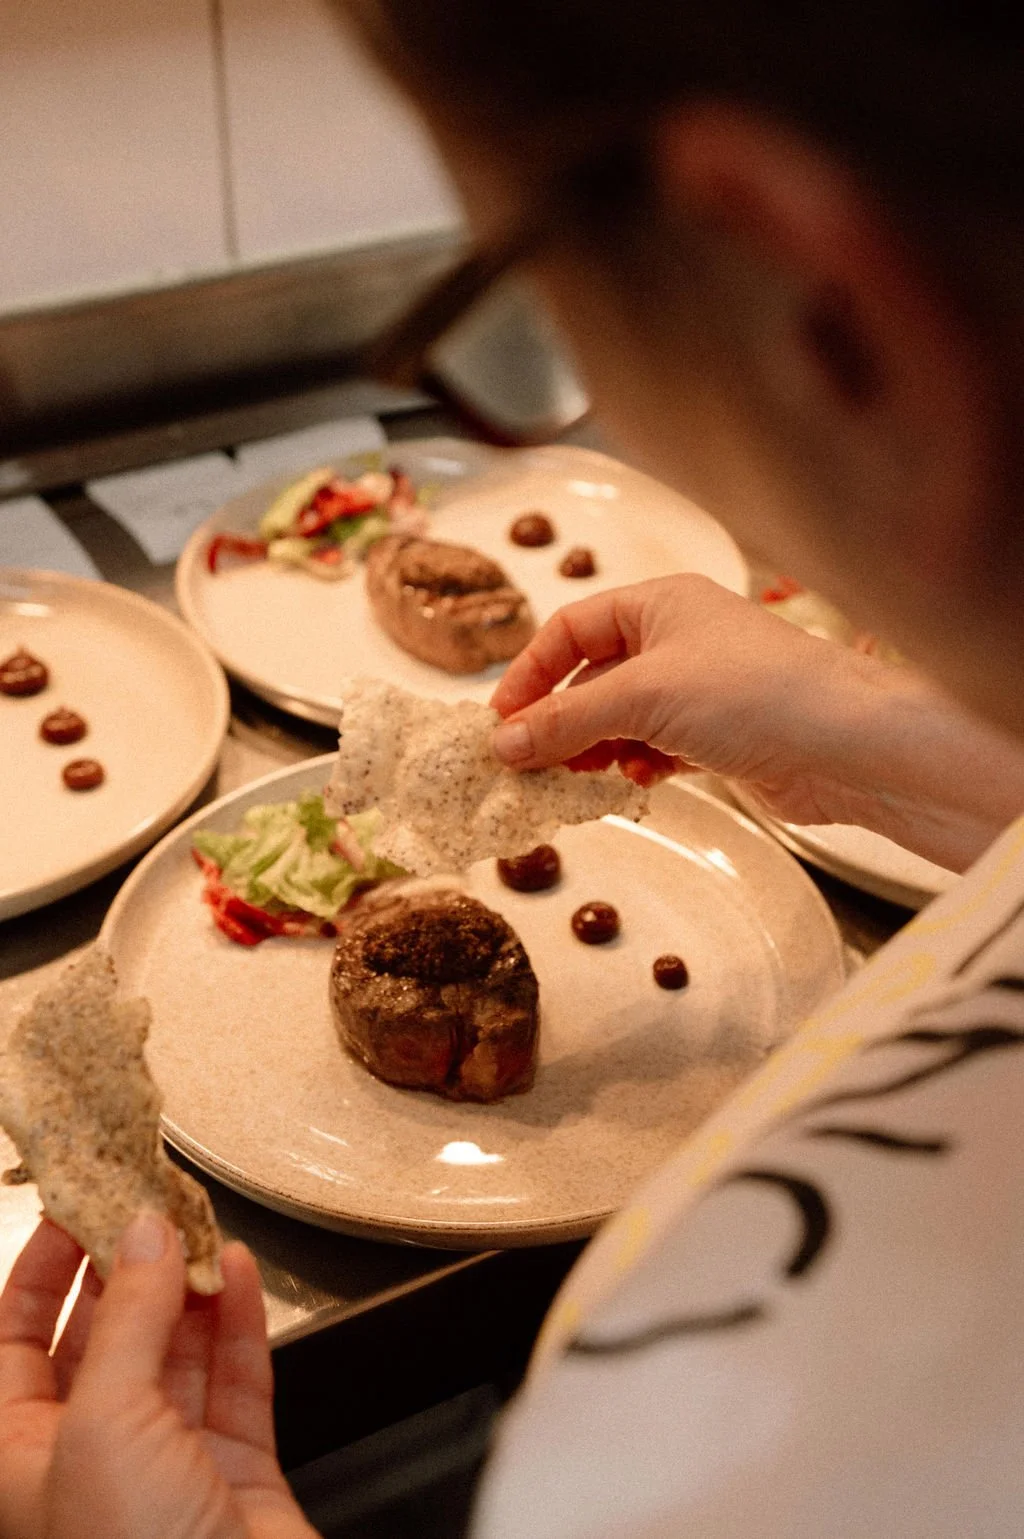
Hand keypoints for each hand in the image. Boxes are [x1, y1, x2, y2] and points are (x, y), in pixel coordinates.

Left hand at [0, 1215, 318, 1538]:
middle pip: (100, 1340)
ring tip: (199, 1223)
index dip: (39, 1272)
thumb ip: (125, 1319)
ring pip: (173, 1352)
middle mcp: (88, 1461)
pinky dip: (239, 1323)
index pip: (11, 1343)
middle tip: (149, 1202)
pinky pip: (235, 1380)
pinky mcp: (235, 1474)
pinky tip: (237, 1275)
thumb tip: (142, 1235)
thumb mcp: (102, 1422)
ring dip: (187, 1287)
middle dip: (125, 1270)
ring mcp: (166, 1467)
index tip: (77, 1205)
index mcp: (21, 1460)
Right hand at [491, 574, 875, 818]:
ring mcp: (699, 690)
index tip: (498, 721)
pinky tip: (632, 781)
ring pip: (621, 718)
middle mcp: (678, 640)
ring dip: (593, 749)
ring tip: (572, 778)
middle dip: (558, 721)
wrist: (845, 746)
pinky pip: (654, 749)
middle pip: (592, 678)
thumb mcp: (644, 697)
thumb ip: (568, 720)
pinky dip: (634, 766)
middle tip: (524, 763)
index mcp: (659, 604)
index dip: (530, 673)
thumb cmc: (754, 691)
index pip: (571, 629)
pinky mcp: (718, 738)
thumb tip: (502, 744)